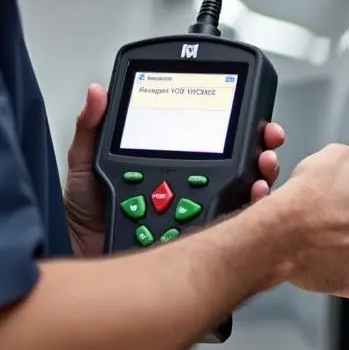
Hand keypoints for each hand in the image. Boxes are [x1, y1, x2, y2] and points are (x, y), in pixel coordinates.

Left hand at [63, 83, 285, 256]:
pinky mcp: (201, 240)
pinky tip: (250, 197)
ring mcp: (199, 214)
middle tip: (265, 140)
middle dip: (261, 149)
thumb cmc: (88, 219)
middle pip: (239, 165)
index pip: (212, 142)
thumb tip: (99, 94)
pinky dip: (249, 212)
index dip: (235, 127)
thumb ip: (92, 128)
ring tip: (261, 167)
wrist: (83, 256)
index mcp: (171, 166)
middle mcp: (191, 188)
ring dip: (262, 178)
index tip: (250, 114)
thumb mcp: (86, 165)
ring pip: (242, 194)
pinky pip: (233, 226)